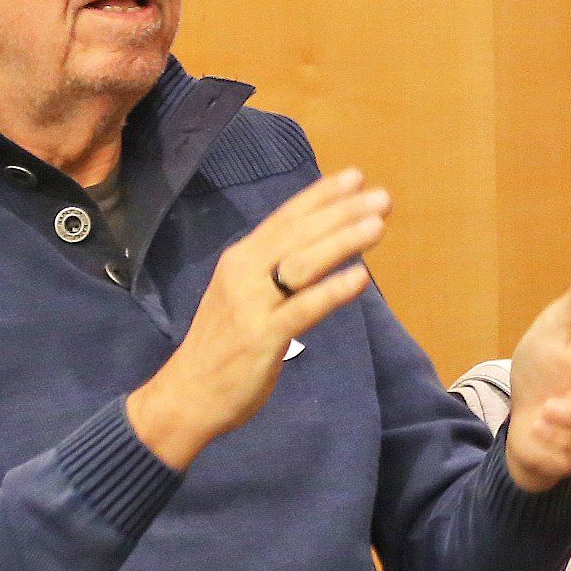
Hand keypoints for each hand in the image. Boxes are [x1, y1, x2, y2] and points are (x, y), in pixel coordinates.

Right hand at [126, 171, 389, 466]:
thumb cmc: (223, 345)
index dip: (320, 196)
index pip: (285, 218)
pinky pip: (303, 308)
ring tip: (378, 225)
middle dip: (342, 212)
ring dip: (342, 241)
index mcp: (240, 258)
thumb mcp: (242, 295)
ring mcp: (252, 303)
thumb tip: (315, 249)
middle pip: (299, 233)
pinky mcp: (262, 335)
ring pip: (302, 263)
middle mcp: (244, 271)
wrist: (187, 393)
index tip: (355, 177)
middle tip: (382, 198)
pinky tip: (359, 277)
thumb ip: (271, 271)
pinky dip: (332, 290)